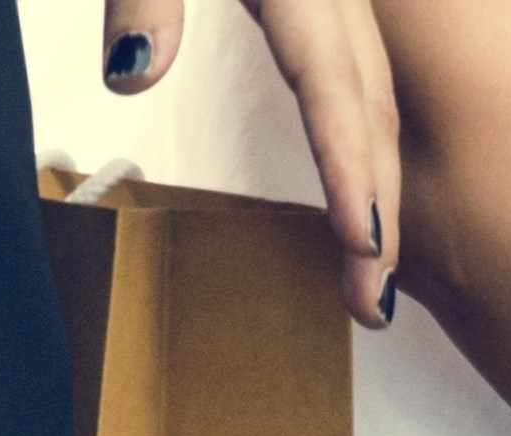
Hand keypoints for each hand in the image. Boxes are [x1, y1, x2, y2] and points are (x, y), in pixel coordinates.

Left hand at [99, 0, 404, 326]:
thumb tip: (131, 77)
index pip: (332, 77)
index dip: (350, 163)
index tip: (362, 244)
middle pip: (370, 97)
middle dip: (379, 203)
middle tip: (374, 301)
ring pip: (369, 83)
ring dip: (375, 177)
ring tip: (375, 260)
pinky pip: (348, 59)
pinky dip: (355, 125)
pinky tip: (357, 168)